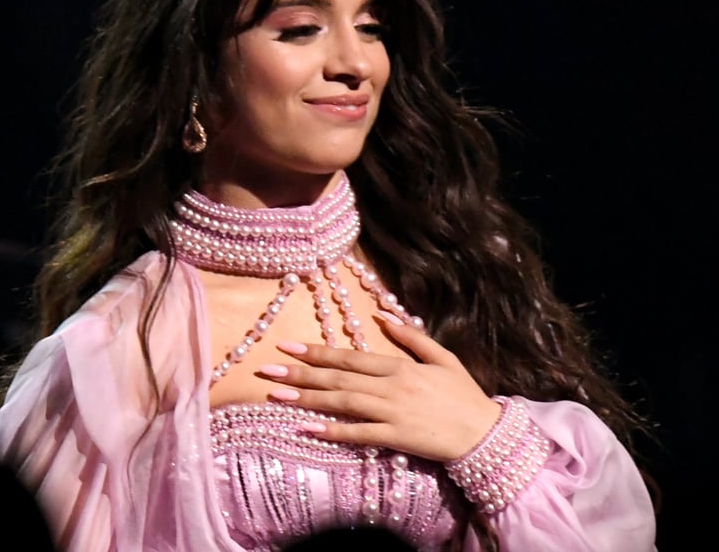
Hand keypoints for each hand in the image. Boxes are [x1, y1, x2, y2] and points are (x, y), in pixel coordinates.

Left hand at [258, 312, 501, 461]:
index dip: (316, 352)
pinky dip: (332, 431)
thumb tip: (384, 314)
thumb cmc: (463, 393)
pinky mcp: (395, 438)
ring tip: (277, 397)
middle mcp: (390, 386)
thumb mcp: (442, 356)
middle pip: (337, 379)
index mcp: (399, 365)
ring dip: (307, 400)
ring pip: (342, 403)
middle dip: (300, 374)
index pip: (349, 357)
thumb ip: (411, 335)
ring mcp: (391, 413)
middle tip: (268, 371)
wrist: (485, 433)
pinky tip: (307, 429)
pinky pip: (358, 435)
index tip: (287, 346)